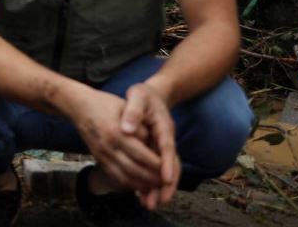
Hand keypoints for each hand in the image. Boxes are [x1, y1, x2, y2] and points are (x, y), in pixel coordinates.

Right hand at [68, 87, 164, 192]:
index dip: (157, 165)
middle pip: (134, 169)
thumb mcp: (125, 108)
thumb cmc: (105, 104)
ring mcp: (101, 154)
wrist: (79, 107)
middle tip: (165, 182)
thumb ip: (139, 126)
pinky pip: (115, 176)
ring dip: (141, 184)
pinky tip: (139, 184)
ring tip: (155, 186)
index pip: (142, 154)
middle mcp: (108, 146)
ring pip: (124, 177)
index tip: (169, 168)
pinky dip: (129, 183)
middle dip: (151, 179)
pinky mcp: (98, 158)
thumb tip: (153, 144)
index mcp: (116, 132)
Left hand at [121, 82, 180, 208]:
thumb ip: (133, 111)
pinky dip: (152, 181)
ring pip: (164, 170)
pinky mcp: (157, 151)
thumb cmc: (143, 95)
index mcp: (164, 126)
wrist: (151, 95)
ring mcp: (163, 146)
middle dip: (167, 184)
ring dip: (159, 188)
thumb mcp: (138, 96)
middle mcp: (167, 139)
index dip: (166, 164)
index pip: (166, 147)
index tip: (165, 179)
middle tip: (161, 201)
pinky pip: (157, 169)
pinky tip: (143, 194)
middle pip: (171, 164)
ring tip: (151, 204)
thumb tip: (127, 129)